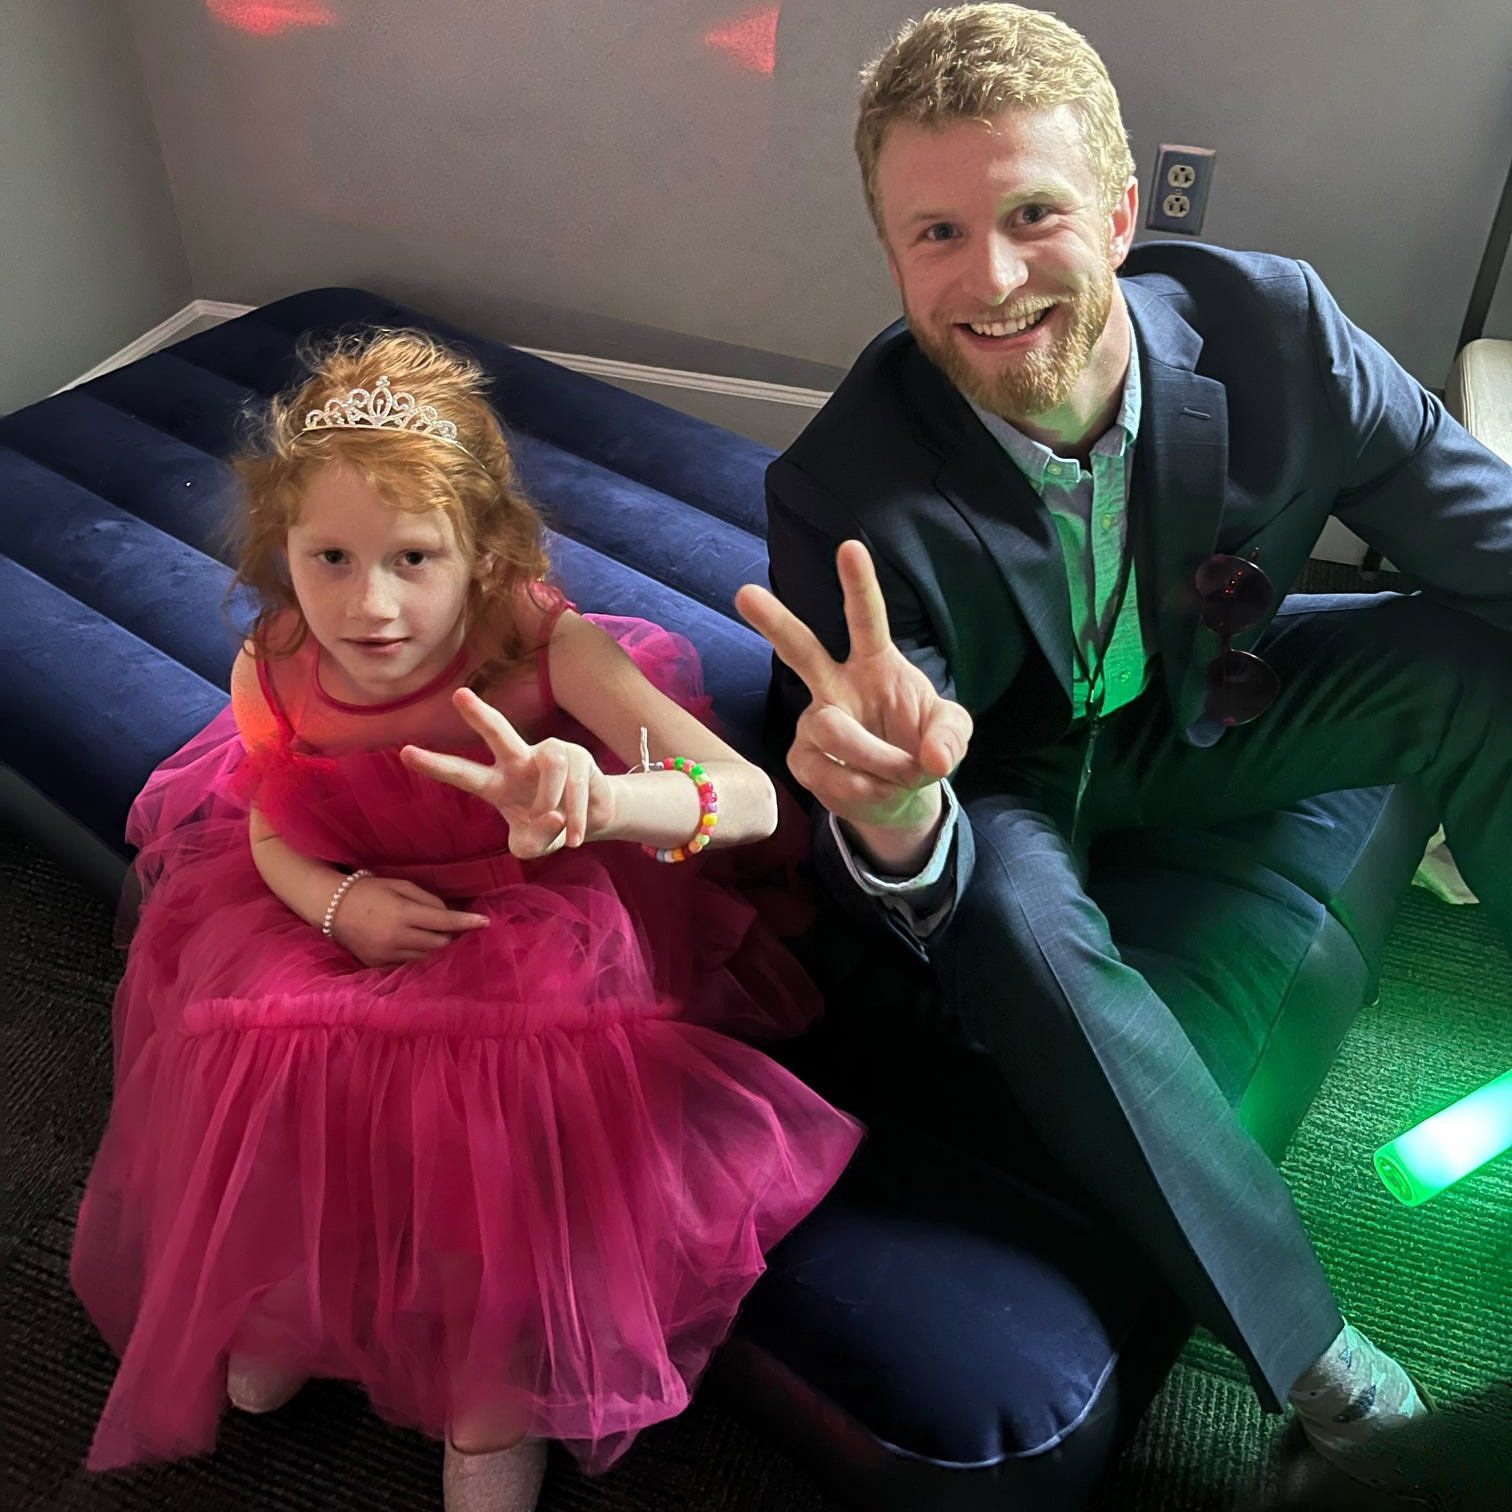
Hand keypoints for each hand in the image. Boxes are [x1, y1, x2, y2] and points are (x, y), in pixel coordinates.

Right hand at [331, 874, 488, 966]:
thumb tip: (450, 915)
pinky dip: (419, 955)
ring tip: (439, 937)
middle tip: (458, 928)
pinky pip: (409, 963)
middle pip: (439, 943)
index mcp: (403, 913)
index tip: (486, 923)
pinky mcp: (378, 964)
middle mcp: (396, 936)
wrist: (332, 907)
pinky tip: (418, 945)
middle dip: (452, 936)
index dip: (467, 923)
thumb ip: (428, 900)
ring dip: (437, 947)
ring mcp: (387, 953)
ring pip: (427, 956)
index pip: (444, 921)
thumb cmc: (370, 891)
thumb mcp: (400, 886)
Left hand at [401, 688, 615, 859]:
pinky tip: (575, 836)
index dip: (435, 764)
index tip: (405, 752)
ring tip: (556, 822)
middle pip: (498, 732)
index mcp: (497, 783)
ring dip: (552, 798)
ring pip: (550, 765)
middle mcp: (519, 762)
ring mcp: (550, 754)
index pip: (462, 772)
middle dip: (479, 714)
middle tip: (458, 695)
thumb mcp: (532, 847)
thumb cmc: (550, 830)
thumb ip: (532, 841)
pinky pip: (575, 784)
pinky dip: (576, 817)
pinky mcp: (579, 757)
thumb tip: (553, 815)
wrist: (591, 821)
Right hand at [734, 540, 972, 841]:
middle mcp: (836, 684)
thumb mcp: (952, 736)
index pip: (866, 618)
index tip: (850, 547)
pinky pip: (828, 774)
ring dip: (877, 758)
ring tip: (901, 776)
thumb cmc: (921, 748)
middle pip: (800, 649)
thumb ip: (951, 737)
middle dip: (773, 623)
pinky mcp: (801, 758)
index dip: (859, 585)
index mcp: (876, 662)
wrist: (898, 798)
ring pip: (833, 731)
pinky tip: (874, 790)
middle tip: (745, 594)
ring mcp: (814, 721)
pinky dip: (863, 789)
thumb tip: (934, 758)